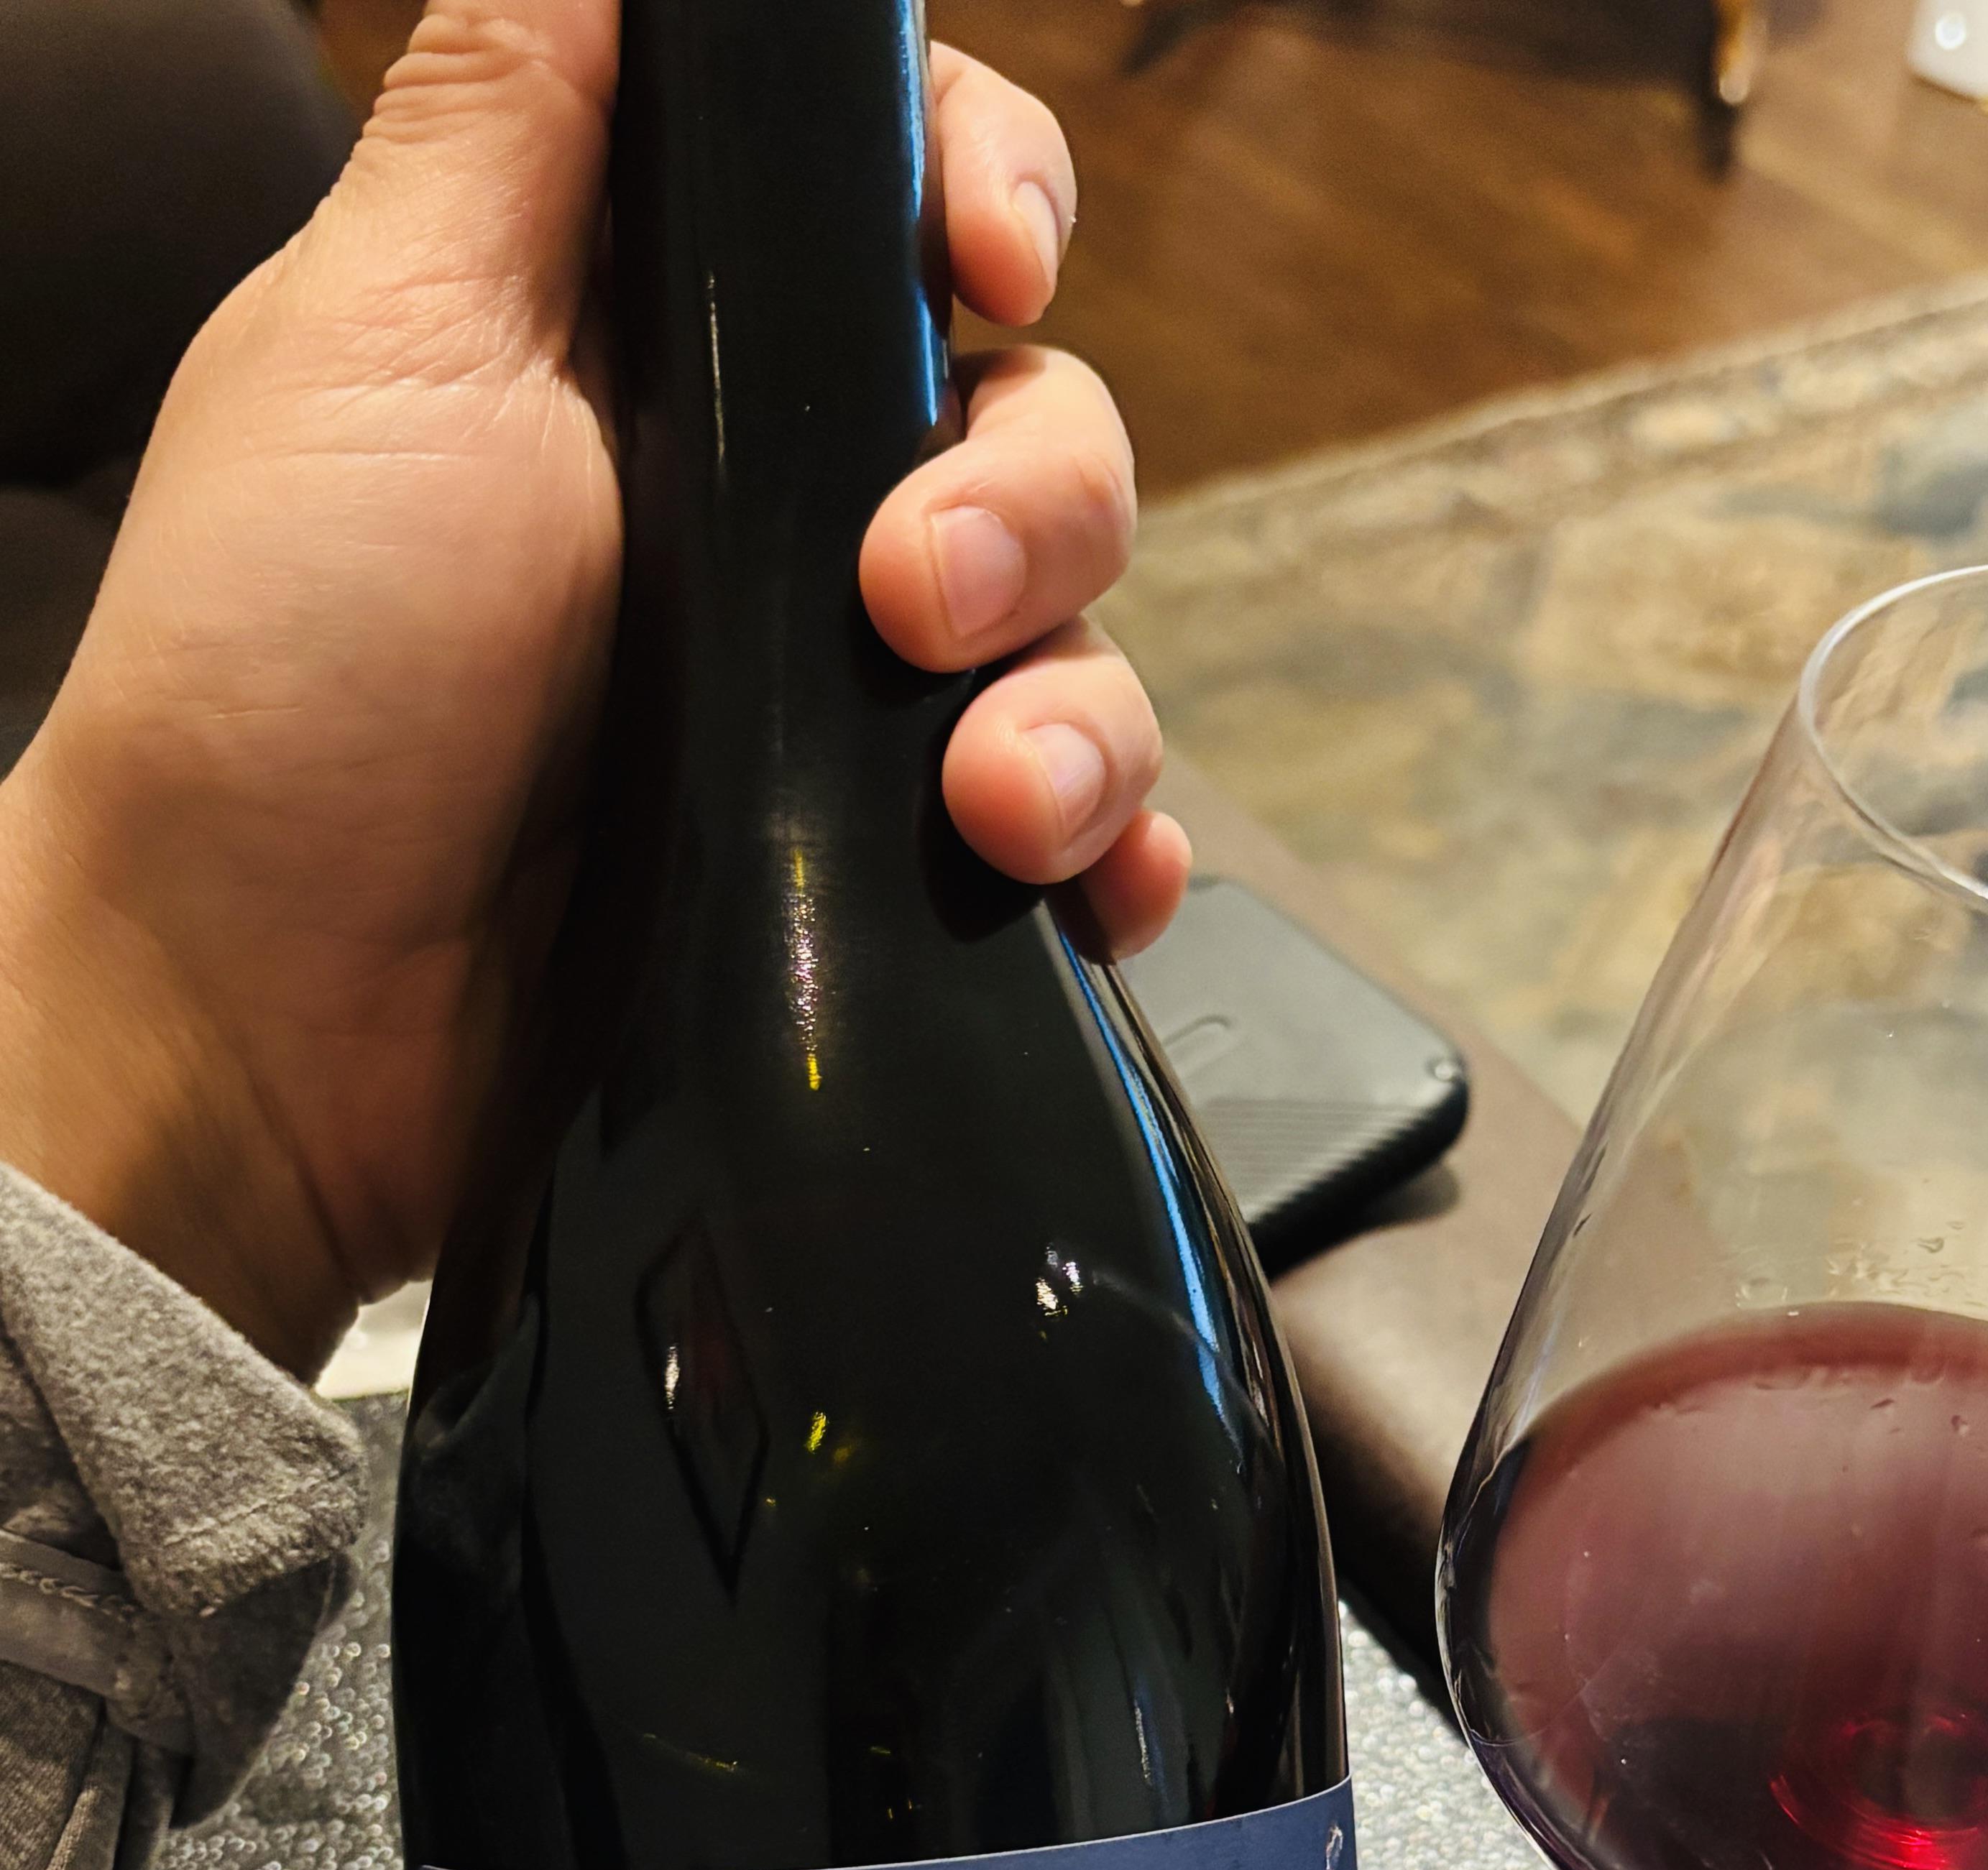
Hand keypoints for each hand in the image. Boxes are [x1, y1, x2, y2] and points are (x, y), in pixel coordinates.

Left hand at [0, 7, 1187, 1375]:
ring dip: (1082, 713)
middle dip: (1035, 499)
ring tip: (988, 807)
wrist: (272, 1037)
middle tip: (913, 604)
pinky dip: (1117, 865)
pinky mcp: (875, 900)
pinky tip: (1082, 894)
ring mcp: (834, 724)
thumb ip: (509, 117)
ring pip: (1082, 650)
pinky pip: (1080, 855)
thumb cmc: (288, 678)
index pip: (897, 212)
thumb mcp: (374, 335)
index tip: (984, 265)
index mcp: (661, 351)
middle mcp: (771, 521)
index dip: (986, 200)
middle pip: (1037, 430)